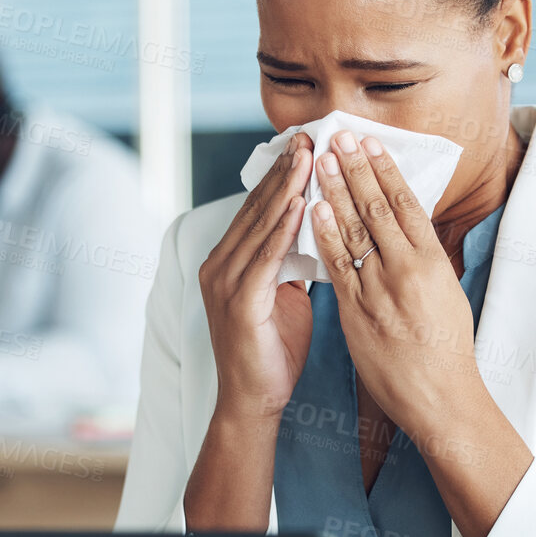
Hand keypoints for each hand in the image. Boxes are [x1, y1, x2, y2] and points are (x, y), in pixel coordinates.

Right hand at [197, 131, 314, 423]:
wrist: (254, 401)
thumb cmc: (272, 351)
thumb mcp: (285, 296)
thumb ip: (290, 263)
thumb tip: (315, 231)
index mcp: (229, 262)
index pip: (258, 208)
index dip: (281, 175)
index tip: (306, 144)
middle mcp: (220, 265)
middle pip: (256, 207)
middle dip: (284, 170)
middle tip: (309, 135)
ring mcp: (225, 282)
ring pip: (259, 224)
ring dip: (285, 188)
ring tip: (308, 156)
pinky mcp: (238, 301)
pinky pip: (265, 257)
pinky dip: (282, 228)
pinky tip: (300, 203)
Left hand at [311, 129, 533, 536]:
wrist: (440, 396)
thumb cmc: (447, 348)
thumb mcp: (447, 293)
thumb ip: (425, 261)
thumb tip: (411, 229)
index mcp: (433, 261)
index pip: (407, 204)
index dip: (386, 171)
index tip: (371, 144)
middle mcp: (408, 269)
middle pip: (377, 208)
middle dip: (356, 169)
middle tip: (340, 136)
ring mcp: (380, 289)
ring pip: (354, 230)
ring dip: (335, 191)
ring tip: (322, 161)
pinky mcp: (357, 311)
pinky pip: (336, 266)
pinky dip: (324, 234)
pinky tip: (313, 210)